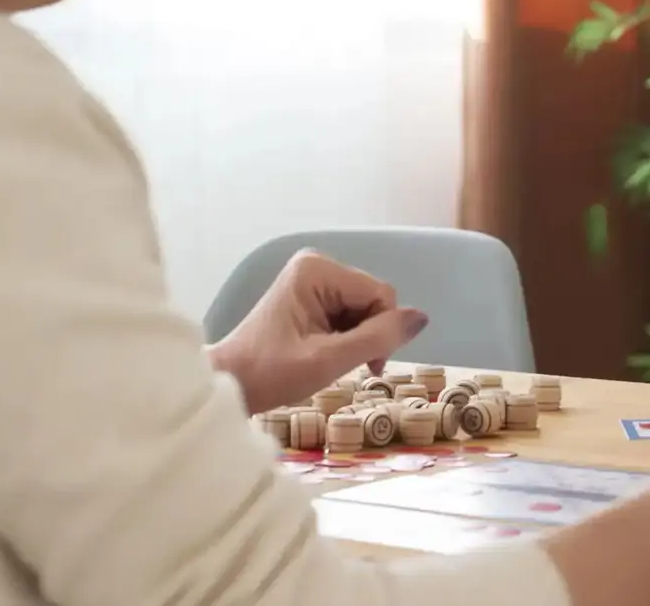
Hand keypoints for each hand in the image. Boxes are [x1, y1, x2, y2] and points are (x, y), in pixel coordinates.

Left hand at [205, 249, 427, 413]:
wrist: (228, 383)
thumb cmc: (270, 373)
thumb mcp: (328, 360)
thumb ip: (377, 338)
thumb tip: (422, 317)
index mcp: (318, 271)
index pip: (379, 295)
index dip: (382, 331)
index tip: (367, 367)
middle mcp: (317, 265)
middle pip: (372, 300)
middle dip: (368, 335)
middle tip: (345, 367)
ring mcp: (312, 279)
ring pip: (363, 309)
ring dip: (357, 339)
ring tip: (331, 363)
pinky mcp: (309, 294)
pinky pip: (347, 313)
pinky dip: (345, 338)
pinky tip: (326, 354)